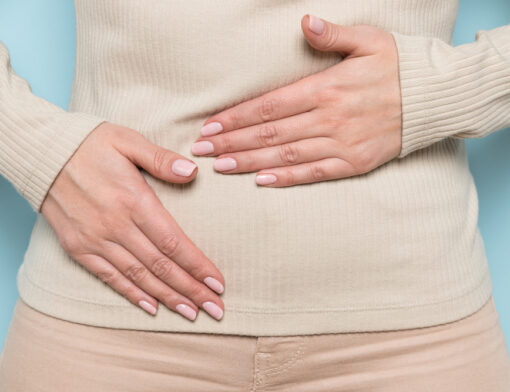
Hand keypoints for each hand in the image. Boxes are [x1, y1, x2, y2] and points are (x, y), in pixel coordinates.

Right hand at [40, 122, 225, 320]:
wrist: (42, 154)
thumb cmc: (90, 144)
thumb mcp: (128, 141)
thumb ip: (161, 159)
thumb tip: (193, 171)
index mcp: (134, 201)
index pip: (174, 243)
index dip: (198, 266)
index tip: (218, 283)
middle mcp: (116, 226)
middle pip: (161, 266)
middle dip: (191, 290)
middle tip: (215, 308)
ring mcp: (95, 240)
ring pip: (139, 277)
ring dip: (168, 298)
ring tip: (191, 313)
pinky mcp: (79, 248)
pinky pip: (109, 277)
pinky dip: (131, 294)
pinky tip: (151, 307)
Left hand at [190, 15, 401, 186]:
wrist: (435, 99)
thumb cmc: (398, 66)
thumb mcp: (369, 40)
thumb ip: (333, 35)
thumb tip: (304, 23)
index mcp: (326, 88)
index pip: (268, 106)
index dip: (235, 117)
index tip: (210, 126)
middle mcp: (329, 118)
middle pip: (269, 133)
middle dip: (232, 141)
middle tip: (202, 150)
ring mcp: (341, 143)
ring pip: (286, 155)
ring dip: (250, 162)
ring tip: (221, 167)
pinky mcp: (354, 163)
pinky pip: (314, 173)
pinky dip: (287, 178)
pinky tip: (262, 181)